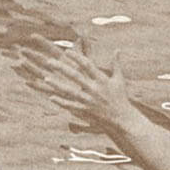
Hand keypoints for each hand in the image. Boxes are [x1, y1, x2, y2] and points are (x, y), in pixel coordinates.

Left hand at [18, 34, 134, 127]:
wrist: (122, 119)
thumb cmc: (121, 98)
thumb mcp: (119, 80)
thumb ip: (116, 64)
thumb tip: (117, 50)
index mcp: (102, 80)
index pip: (87, 66)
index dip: (77, 58)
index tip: (67, 51)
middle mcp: (94, 89)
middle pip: (75, 76)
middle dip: (62, 68)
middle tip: (49, 61)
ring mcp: (89, 100)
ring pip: (70, 91)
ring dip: (57, 84)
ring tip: (46, 78)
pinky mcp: (86, 111)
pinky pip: (71, 106)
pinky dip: (61, 102)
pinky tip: (51, 97)